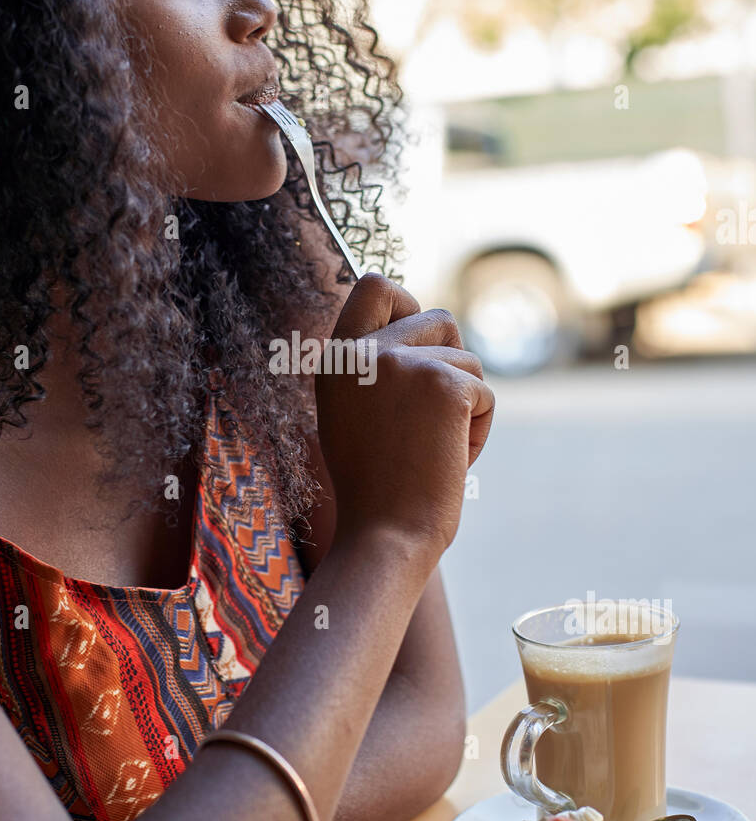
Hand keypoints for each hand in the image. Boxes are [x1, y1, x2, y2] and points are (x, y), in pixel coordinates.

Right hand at [315, 272, 494, 558]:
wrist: (384, 536)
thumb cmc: (373, 489)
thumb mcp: (353, 414)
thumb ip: (374, 369)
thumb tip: (421, 329)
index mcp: (336, 358)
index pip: (374, 285)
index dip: (407, 303)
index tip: (417, 340)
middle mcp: (364, 352)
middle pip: (439, 319)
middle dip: (453, 361)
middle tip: (440, 412)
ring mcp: (404, 364)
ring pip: (468, 360)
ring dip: (466, 403)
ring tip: (436, 450)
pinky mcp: (445, 385)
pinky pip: (484, 394)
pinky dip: (479, 429)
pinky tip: (450, 462)